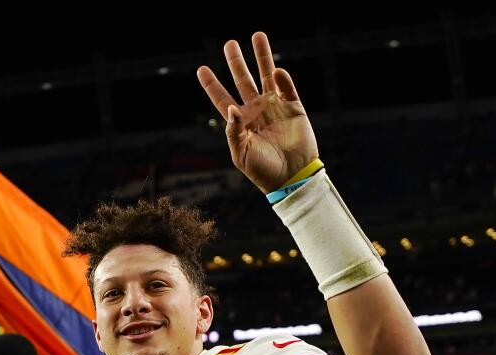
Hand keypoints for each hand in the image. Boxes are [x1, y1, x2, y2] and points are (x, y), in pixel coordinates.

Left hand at [197, 32, 318, 192]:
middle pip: (243, 80)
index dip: (212, 84)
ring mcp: (275, 107)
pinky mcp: (294, 108)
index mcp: (240, 122)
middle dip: (236, 62)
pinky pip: (287, 89)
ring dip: (262, 56)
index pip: (222, 98)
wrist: (291, 178)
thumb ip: (234, 131)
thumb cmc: (262, 170)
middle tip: (230, 44)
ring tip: (257, 36)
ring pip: (267, 75)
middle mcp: (256, 110)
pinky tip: (277, 71)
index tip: (201, 69)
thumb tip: (231, 108)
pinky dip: (283, 79)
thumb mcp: (241, 153)